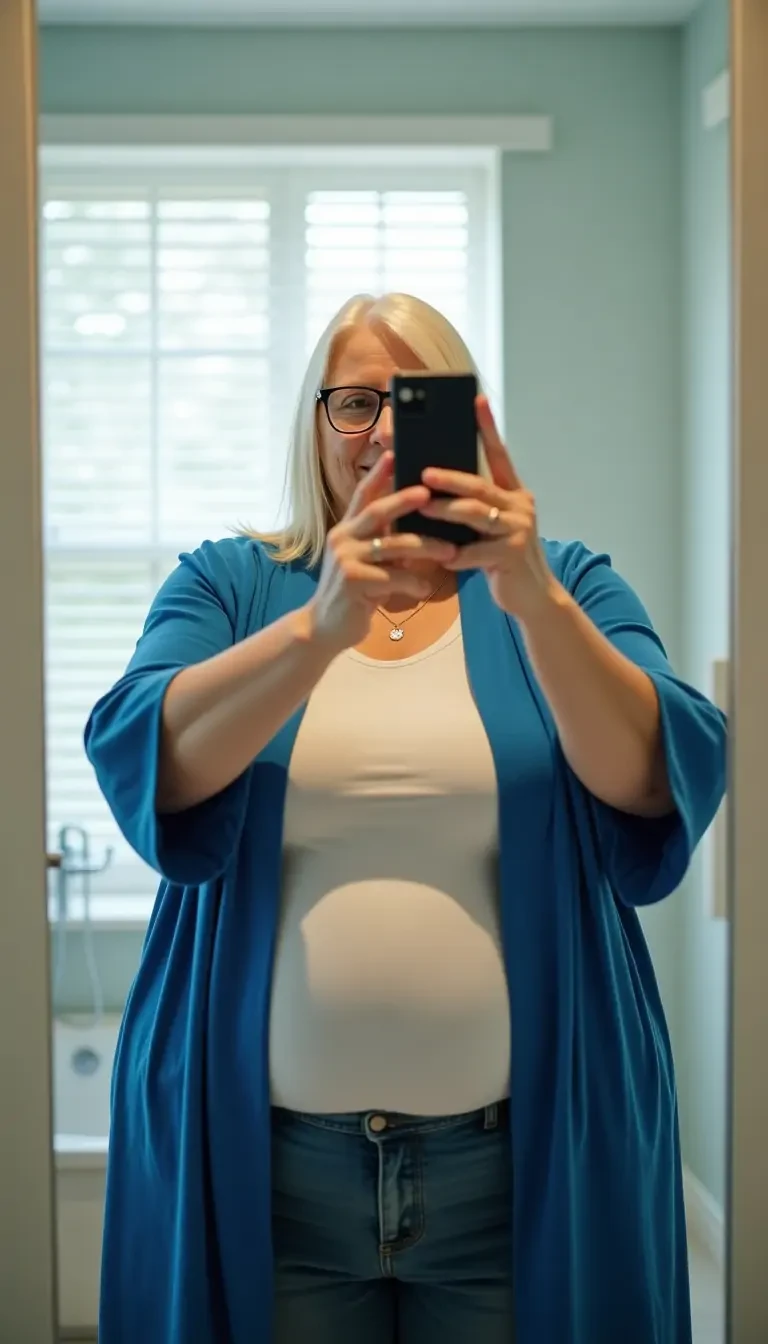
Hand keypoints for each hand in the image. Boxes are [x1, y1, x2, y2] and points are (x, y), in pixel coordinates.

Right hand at [307, 451, 457, 652]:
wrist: (325, 628)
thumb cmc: (353, 594)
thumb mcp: (364, 562)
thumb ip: (380, 544)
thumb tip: (415, 530)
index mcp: (346, 530)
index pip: (363, 495)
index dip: (378, 474)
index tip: (393, 453)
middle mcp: (342, 539)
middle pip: (377, 512)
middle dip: (404, 500)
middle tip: (429, 493)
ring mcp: (346, 560)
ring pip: (392, 546)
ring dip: (425, 548)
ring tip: (450, 551)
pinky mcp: (353, 582)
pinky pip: (393, 577)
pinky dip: (414, 582)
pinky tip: (425, 590)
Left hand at [419, 398, 557, 622]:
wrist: (533, 596)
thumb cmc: (502, 557)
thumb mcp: (491, 527)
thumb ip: (473, 506)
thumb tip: (433, 486)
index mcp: (514, 494)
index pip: (500, 454)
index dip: (488, 428)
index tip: (477, 400)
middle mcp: (520, 506)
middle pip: (480, 485)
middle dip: (450, 477)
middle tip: (424, 471)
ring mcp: (518, 530)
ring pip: (476, 514)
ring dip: (446, 511)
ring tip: (423, 507)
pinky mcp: (511, 556)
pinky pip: (476, 552)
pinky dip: (456, 555)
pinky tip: (441, 558)